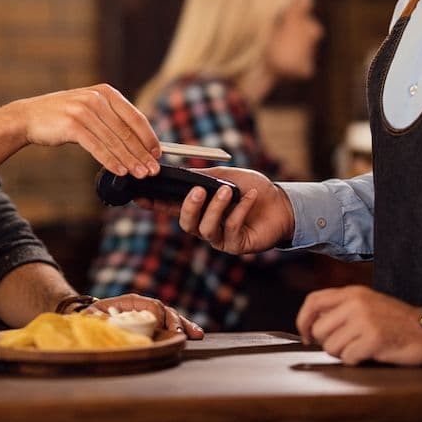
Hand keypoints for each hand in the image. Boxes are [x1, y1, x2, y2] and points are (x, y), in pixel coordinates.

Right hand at [10, 84, 160, 176]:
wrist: (28, 117)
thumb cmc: (62, 116)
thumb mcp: (90, 108)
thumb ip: (111, 118)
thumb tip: (137, 141)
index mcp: (106, 92)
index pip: (135, 116)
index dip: (148, 136)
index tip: (158, 153)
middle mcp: (97, 98)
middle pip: (126, 131)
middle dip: (142, 153)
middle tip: (153, 169)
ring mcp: (84, 111)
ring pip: (114, 141)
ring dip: (130, 160)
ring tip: (140, 174)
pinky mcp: (73, 125)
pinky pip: (97, 147)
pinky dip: (111, 161)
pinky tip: (120, 171)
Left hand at [86, 293, 203, 338]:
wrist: (94, 317)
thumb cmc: (92, 316)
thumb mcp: (92, 316)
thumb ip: (96, 318)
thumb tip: (102, 322)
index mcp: (132, 301)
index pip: (150, 304)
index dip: (157, 315)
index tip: (159, 327)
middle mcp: (145, 306)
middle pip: (165, 310)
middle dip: (175, 321)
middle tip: (180, 334)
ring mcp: (152, 314)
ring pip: (172, 317)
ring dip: (185, 325)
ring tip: (198, 334)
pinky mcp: (155, 324)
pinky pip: (172, 325)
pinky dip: (184, 328)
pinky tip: (196, 335)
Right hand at [148, 166, 294, 254]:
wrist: (282, 203)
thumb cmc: (253, 187)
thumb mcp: (225, 176)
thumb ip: (204, 177)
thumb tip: (182, 176)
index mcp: (199, 207)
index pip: (171, 206)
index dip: (154, 204)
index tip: (139, 197)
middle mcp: (205, 225)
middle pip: (186, 223)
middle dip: (189, 207)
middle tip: (197, 190)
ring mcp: (220, 237)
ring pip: (206, 229)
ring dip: (216, 208)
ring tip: (228, 192)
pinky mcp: (236, 245)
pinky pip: (231, 230)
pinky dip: (239, 210)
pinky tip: (250, 197)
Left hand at [296, 286, 421, 366]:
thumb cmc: (396, 321)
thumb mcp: (367, 304)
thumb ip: (342, 308)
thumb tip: (313, 324)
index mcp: (352, 293)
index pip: (313, 301)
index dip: (303, 320)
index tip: (305, 335)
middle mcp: (355, 303)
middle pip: (319, 330)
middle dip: (328, 343)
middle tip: (346, 345)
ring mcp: (365, 321)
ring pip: (331, 346)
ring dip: (343, 354)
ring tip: (360, 348)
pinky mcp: (373, 339)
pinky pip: (347, 358)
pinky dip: (356, 361)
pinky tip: (369, 354)